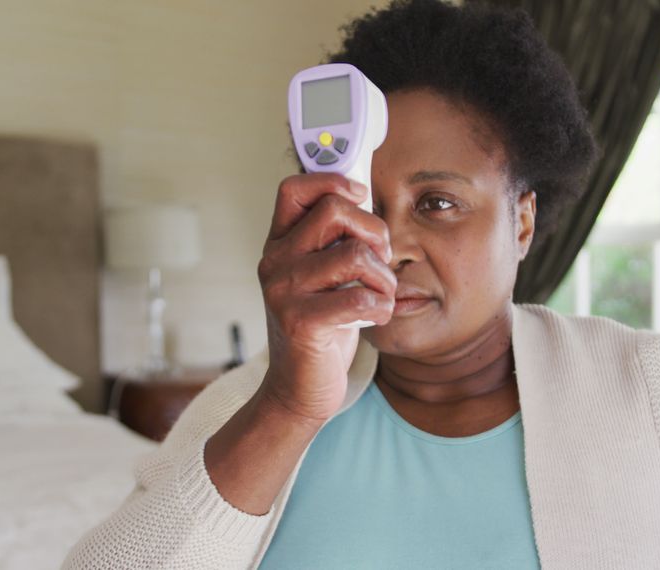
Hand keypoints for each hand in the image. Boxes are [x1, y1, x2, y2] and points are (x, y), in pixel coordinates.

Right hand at [256, 173, 395, 423]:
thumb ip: (332, 242)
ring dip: (384, 277)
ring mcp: (284, 292)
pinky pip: (360, 297)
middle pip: (335, 211)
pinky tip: (375, 316)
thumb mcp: (320, 277)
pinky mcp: (301, 322)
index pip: (295, 189)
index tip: (360, 198)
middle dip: (374, 231)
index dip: (332, 182)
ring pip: (355, 254)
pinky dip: (381, 306)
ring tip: (381, 295)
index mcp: (279, 245)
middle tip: (380, 261)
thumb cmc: (319, 329)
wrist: (297, 389)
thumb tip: (364, 202)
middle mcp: (275, 262)